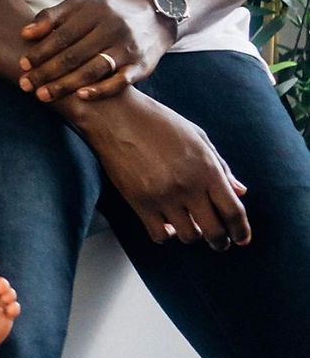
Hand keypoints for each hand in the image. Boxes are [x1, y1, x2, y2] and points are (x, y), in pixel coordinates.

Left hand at [19, 0, 174, 101]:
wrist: (155, 17)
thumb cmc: (108, 12)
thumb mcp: (81, 5)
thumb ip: (52, 16)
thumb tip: (25, 33)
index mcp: (94, 13)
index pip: (62, 35)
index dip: (41, 51)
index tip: (23, 65)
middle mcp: (110, 29)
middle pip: (74, 55)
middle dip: (47, 72)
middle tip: (26, 86)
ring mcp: (126, 49)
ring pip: (93, 69)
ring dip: (66, 85)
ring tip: (44, 95)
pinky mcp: (140, 66)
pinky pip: (119, 81)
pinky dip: (100, 90)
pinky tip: (80, 96)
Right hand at [77, 90, 249, 249]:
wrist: (115, 114)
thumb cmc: (158, 121)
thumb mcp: (196, 135)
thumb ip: (221, 165)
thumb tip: (240, 192)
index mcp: (206, 168)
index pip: (233, 211)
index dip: (241, 231)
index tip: (242, 239)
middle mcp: (187, 186)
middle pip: (214, 232)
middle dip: (221, 242)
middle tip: (219, 242)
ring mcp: (163, 196)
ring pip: (188, 236)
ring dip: (193, 235)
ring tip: (191, 227)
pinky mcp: (140, 202)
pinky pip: (160, 235)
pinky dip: (167, 234)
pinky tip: (167, 224)